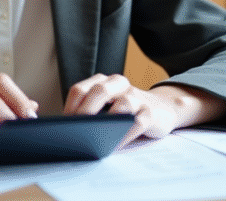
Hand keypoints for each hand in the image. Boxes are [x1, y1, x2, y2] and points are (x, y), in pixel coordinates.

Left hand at [63, 74, 225, 147]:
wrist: (162, 110)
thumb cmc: (124, 112)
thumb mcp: (106, 107)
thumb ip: (89, 113)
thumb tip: (65, 133)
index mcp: (102, 82)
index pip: (80, 90)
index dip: (69, 108)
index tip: (62, 126)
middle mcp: (119, 85)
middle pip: (100, 90)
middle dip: (86, 111)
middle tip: (76, 129)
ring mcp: (136, 98)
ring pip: (123, 103)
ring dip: (108, 121)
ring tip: (96, 137)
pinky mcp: (150, 113)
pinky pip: (138, 122)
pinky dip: (126, 134)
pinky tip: (115, 144)